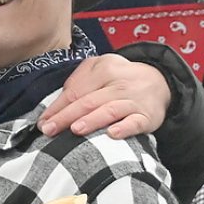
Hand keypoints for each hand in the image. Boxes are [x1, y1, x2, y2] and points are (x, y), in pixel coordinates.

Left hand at [39, 53, 169, 139]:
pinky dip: (124, 128)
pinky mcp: (147, 116)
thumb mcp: (101, 68)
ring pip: (110, 110)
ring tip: (75, 130)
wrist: (160, 82)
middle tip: (49, 130)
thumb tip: (59, 102)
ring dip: (92, 120)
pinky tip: (112, 135)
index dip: (57, 107)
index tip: (42, 122)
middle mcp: (118, 84)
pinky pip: (135, 122)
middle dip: (66, 116)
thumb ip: (79, 80)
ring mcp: (133, 100)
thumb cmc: (120, 79)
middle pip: (88, 101)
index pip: (76, 91)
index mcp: (104, 69)